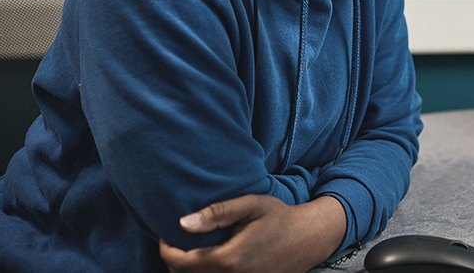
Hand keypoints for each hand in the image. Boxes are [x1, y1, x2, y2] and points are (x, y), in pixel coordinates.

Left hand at [160, 194, 345, 272]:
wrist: (308, 239)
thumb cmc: (279, 218)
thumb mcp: (250, 206)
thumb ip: (216, 214)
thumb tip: (183, 223)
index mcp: (229, 259)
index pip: (181, 263)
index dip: (167, 250)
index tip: (166, 235)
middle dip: (175, 261)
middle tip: (177, 242)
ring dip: (190, 269)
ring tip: (191, 251)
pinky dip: (207, 272)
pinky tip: (210, 260)